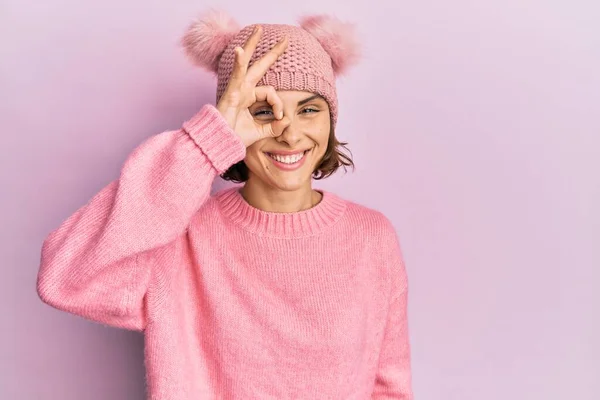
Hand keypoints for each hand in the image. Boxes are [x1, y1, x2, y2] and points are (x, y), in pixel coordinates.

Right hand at [216, 25, 288, 147]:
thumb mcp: (261, 132)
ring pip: (245, 62)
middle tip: (284, 39)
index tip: (279, 118)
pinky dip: (237, 62)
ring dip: (251, 44)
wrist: (220, 143)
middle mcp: (243, 89)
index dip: (278, 104)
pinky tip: (238, 49)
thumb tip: (287, 121)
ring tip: (259, 30)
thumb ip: (274, 127)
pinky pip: (236, 74)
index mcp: (250, 97)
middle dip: (271, 52)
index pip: (271, 92)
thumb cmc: (235, 137)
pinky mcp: (231, 93)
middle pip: (258, 66)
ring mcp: (236, 88)